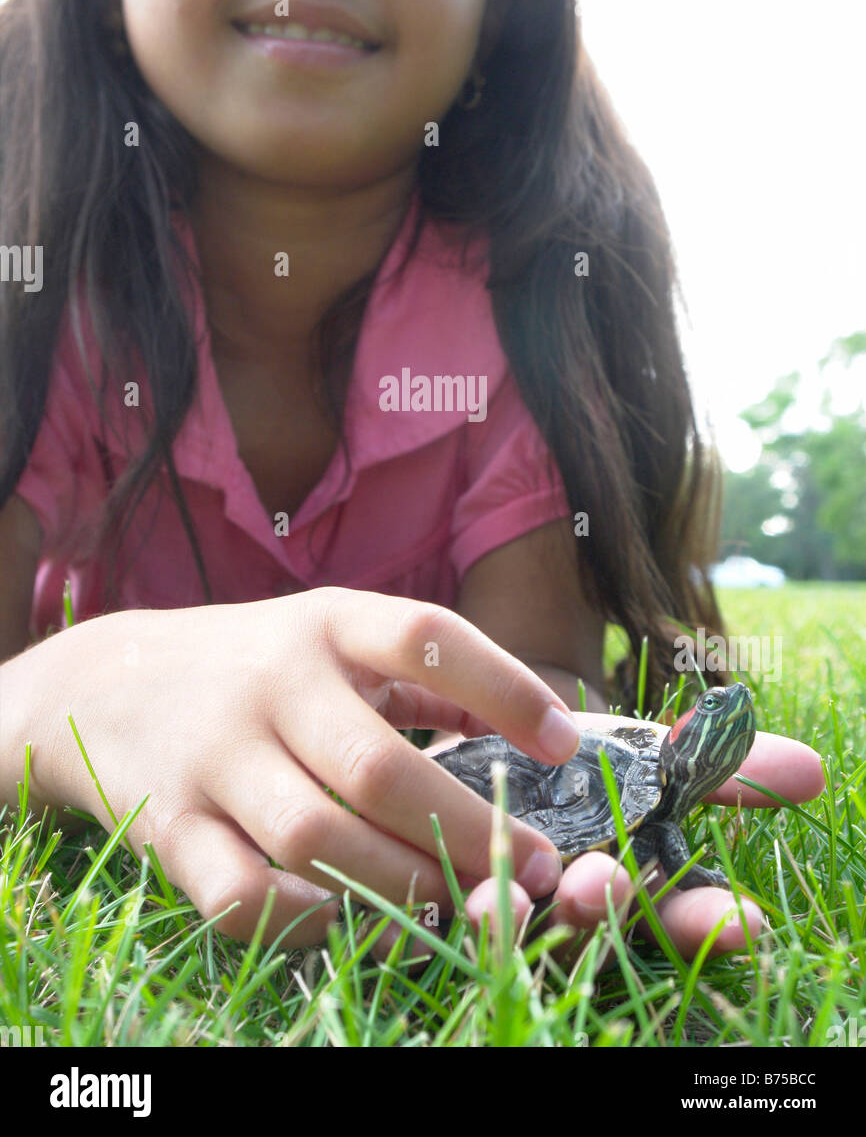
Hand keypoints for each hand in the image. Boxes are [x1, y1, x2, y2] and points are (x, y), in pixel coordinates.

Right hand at [29, 587, 581, 946]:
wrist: (105, 679)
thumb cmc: (251, 663)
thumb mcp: (332, 636)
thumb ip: (427, 678)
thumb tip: (543, 723)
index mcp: (326, 624)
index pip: (424, 636)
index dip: (504, 688)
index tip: (564, 744)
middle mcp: (272, 683)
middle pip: (377, 768)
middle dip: (466, 830)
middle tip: (529, 870)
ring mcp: (216, 756)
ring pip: (316, 840)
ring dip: (402, 884)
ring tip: (461, 905)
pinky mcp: (172, 824)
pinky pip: (239, 893)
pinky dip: (302, 919)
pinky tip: (347, 917)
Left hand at [425, 711, 824, 963]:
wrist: (443, 722)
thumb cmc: (556, 753)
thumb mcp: (636, 752)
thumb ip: (711, 763)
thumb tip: (811, 769)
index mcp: (620, 878)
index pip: (673, 913)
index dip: (705, 918)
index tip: (744, 919)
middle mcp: (558, 906)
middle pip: (589, 929)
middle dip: (602, 912)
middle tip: (603, 883)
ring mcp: (488, 908)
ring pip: (503, 934)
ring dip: (506, 921)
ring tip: (502, 899)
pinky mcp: (412, 902)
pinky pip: (413, 923)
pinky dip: (412, 912)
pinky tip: (408, 901)